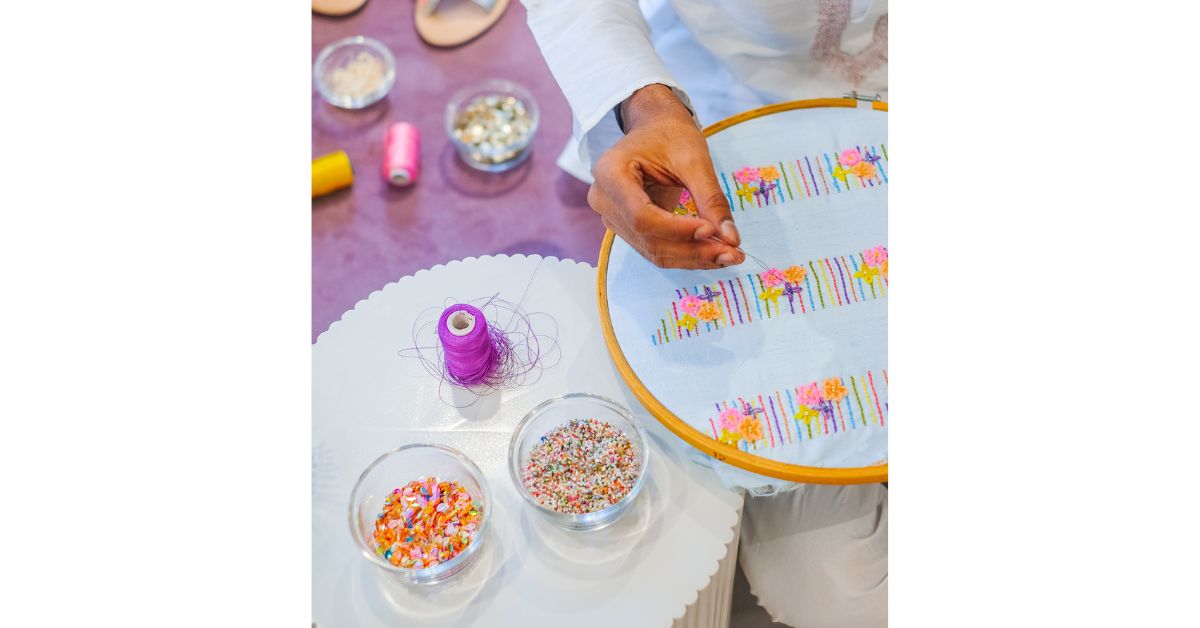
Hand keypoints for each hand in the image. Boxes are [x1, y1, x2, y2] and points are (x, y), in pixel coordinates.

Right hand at [588, 84, 743, 268]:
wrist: (655, 128)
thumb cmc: (670, 135)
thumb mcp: (694, 159)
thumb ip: (711, 199)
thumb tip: (732, 239)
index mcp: (611, 173)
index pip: (642, 216)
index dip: (678, 230)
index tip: (713, 231)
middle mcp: (604, 200)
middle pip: (648, 239)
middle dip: (692, 250)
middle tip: (733, 253)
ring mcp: (612, 217)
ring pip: (653, 250)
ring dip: (692, 257)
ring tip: (729, 255)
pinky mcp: (626, 228)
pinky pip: (655, 248)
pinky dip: (686, 253)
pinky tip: (713, 252)